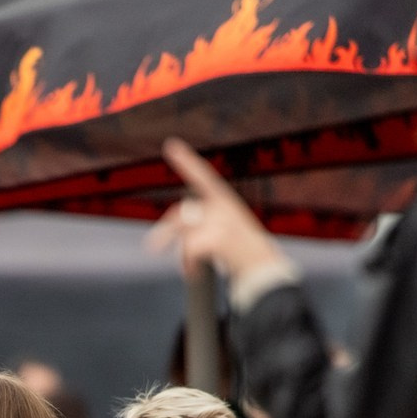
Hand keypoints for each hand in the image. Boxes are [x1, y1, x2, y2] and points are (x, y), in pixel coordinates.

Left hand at [147, 139, 290, 282]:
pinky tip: (194, 273)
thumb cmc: (243, 251)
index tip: (171, 144)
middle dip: (165, 230)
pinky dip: (188, 265)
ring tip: (188, 267)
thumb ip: (201, 220)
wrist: (263, 270)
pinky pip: (189, 249)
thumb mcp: (225, 227)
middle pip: (181, 213)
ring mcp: (222, 219)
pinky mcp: (218, 237)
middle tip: (153, 246)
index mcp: (225, 199)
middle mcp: (224, 205)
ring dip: (182, 254)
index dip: (186, 160)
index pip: (202, 175)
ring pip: (184, 232)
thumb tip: (167, 228)